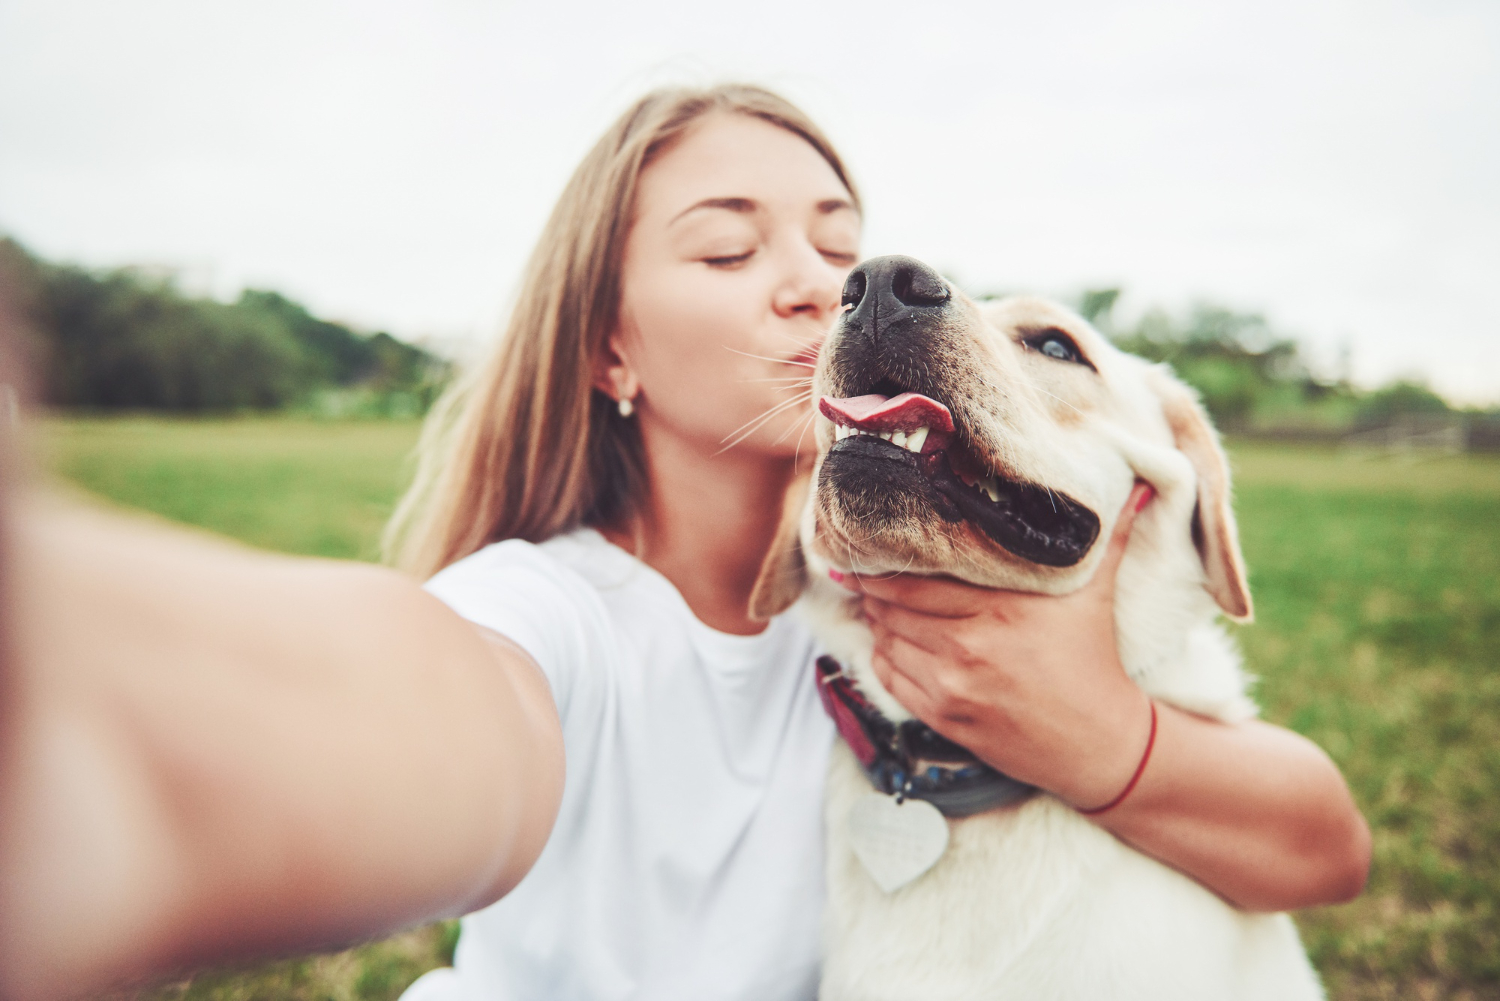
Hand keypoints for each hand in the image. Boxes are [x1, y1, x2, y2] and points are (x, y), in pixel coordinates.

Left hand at [836, 482, 1155, 808]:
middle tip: (861, 574)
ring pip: (888, 643)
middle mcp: (970, 647)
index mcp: (1001, 610)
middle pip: (895, 610)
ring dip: (877, 624)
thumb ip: (1110, 538)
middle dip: (873, 592)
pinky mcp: (945, 719)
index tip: (868, 551)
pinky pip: (892, 681)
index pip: (918, 582)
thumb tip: (1140, 485)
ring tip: (873, 605)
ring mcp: (954, 688)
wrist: (1099, 745)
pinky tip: (888, 643)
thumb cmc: (1094, 663)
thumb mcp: (1097, 595)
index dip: (884, 567)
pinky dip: (883, 659)